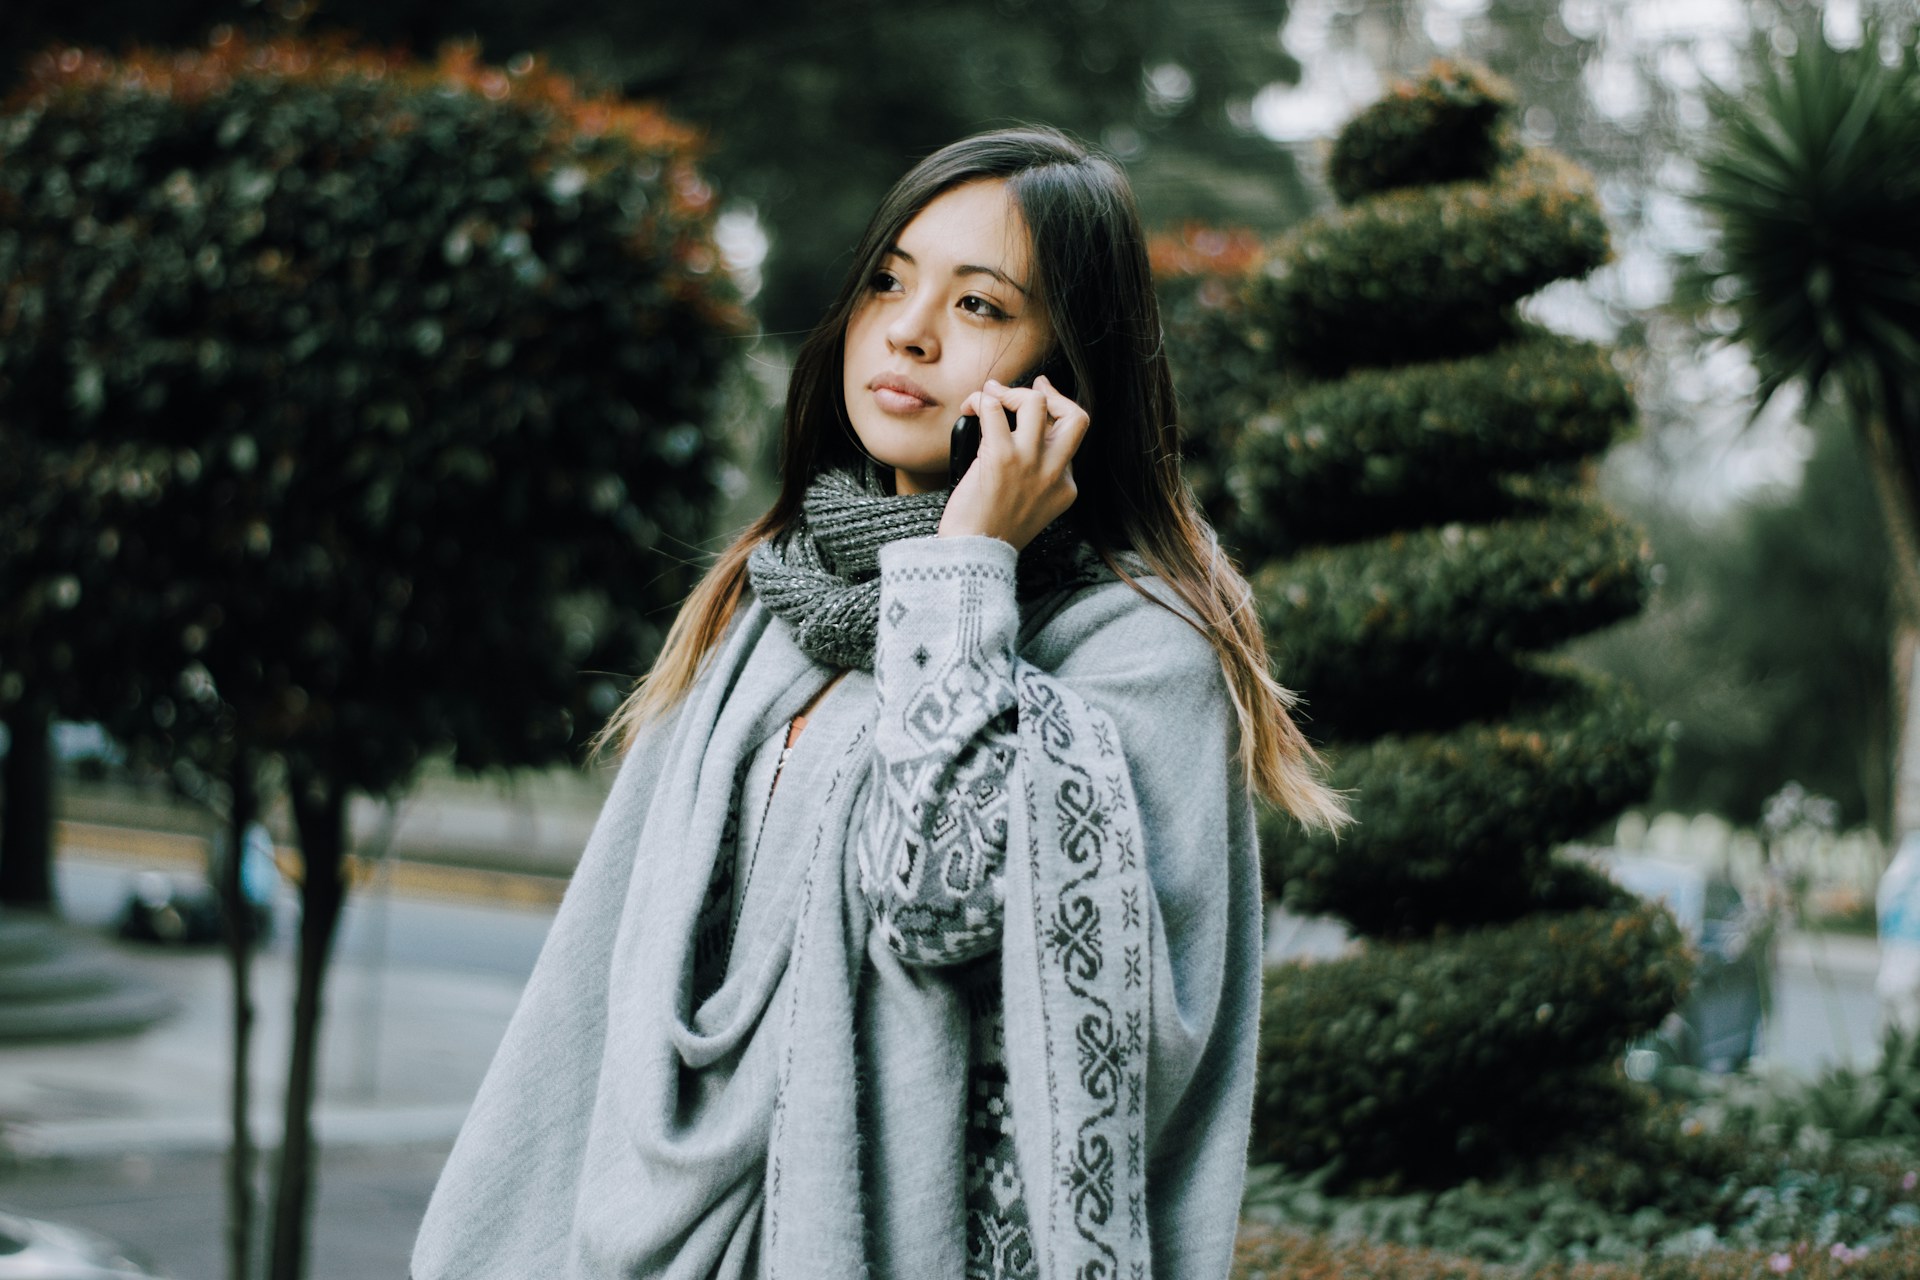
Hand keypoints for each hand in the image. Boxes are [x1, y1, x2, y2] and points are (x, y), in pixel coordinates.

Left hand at [938, 375, 1090, 550]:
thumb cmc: (992, 532)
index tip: (1042, 401)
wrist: (974, 556)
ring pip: (1035, 402)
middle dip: (1052, 396)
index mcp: (1065, 488)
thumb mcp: (1033, 507)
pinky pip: (994, 409)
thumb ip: (1038, 475)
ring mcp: (1030, 463)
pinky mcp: (1001, 458)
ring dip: (1011, 392)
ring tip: (990, 396)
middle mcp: (1054, 473)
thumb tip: (1019, 434)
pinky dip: (980, 401)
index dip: (1054, 417)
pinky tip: (969, 409)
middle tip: (1031, 387)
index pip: (1070, 440)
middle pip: (1075, 416)